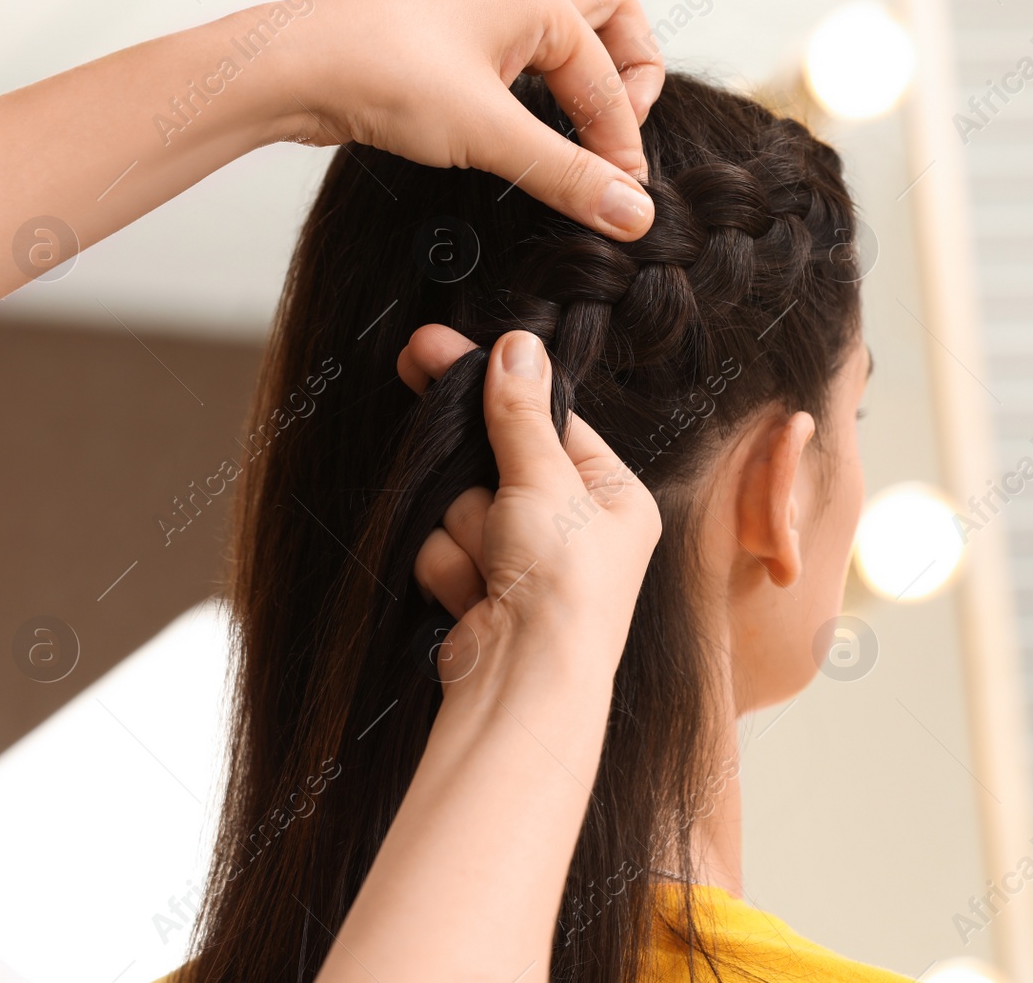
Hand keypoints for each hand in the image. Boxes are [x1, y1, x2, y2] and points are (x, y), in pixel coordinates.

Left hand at [271, 0, 661, 240]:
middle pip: (611, 11)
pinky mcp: (451, 25)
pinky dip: (543, 66)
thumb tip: (632, 213)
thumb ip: (566, 176)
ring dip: (588, 58)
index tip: (618, 199)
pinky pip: (522, 31)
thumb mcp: (488, 134)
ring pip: (566, 10)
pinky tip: (526, 109)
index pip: (612, 76)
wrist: (291, 65)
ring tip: (584, 117)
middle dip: (631, 71)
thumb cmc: (378, 71)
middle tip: (619, 134)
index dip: (623, 143)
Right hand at [402, 325, 660, 689]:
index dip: (493, 389)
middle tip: (418, 389)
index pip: (546, 422)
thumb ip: (520, 415)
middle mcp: (576, 530)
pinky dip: (451, 569)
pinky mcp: (485, 594)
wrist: (524, 687)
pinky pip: (446, 551)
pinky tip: (473, 597)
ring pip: (462, 506)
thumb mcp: (545, 481)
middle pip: (497, 462)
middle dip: (475, 476)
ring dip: (465, 530)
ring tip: (494, 566)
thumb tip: (518, 346)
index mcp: (614, 497)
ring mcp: (528, 564)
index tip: (434, 349)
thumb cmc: (563, 587)